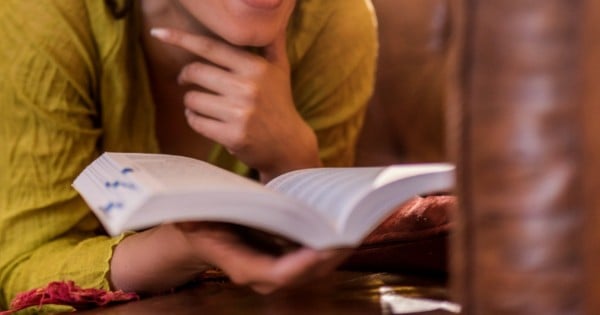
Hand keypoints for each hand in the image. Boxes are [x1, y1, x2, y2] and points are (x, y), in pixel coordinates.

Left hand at [150, 28, 320, 180]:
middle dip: (185, 76)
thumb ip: (271, 43)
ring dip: (190, 102)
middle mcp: (248, 88)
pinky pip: (196, 121)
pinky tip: (204, 119)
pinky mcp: (233, 135)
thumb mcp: (280, 70)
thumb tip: (275, 18)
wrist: (288, 145)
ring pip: (192, 99)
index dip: (181, 38)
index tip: (158, 33)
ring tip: (202, 104)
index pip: (210, 47)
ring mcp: (240, 113)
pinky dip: (194, 119)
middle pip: (195, 72)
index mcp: (255, 67)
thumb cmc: (279, 103)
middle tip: (187, 80)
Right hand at [175, 222, 351, 293]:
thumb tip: (243, 202)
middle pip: (308, 272)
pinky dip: (332, 241)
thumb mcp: (202, 214)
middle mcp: (264, 275)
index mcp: (243, 267)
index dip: (305, 262)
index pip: (280, 274)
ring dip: (339, 246)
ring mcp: (277, 270)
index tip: (326, 244)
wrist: (198, 230)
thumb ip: (220, 212)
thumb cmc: (200, 220)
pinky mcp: (287, 259)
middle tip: (355, 227)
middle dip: (334, 252)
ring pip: (317, 266)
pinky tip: (345, 221)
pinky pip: (315, 256)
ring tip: (358, 221)